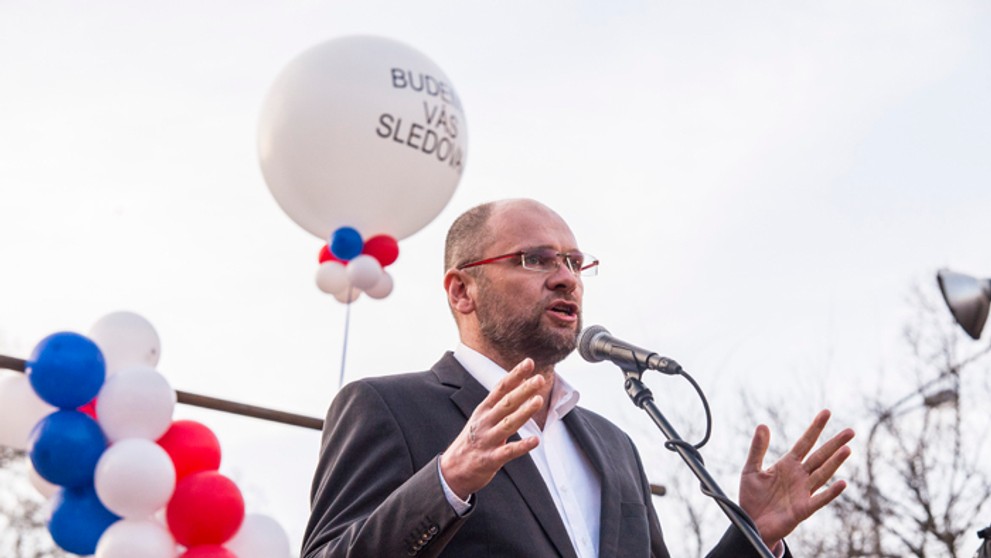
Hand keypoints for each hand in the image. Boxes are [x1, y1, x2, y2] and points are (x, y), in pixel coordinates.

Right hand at [440, 358, 545, 498]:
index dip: (515, 375)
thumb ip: (501, 402)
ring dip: (524, 412)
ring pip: (508, 423)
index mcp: (483, 410)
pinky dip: (522, 446)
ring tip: (539, 401)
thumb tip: (521, 382)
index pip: (501, 388)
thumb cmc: (472, 440)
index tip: (529, 362)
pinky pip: (508, 451)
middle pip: (507, 403)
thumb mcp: (482, 417)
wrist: (452, 470)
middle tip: (539, 379)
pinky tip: (536, 441)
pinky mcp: (491, 459)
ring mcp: (487, 440)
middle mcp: (485, 422)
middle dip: (524, 390)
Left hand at [739, 409, 854, 545]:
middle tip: (850, 431)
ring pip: (822, 474)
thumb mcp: (751, 469)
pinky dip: (831, 492)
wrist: (751, 523)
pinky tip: (842, 483)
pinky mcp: (803, 509)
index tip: (826, 412)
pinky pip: (820, 499)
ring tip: (847, 449)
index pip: (805, 443)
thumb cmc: (752, 497)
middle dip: (834, 443)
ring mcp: (803, 492)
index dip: (815, 428)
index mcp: (788, 464)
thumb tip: (763, 425)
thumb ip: (757, 449)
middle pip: (820, 456)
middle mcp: (799, 476)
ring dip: (834, 462)